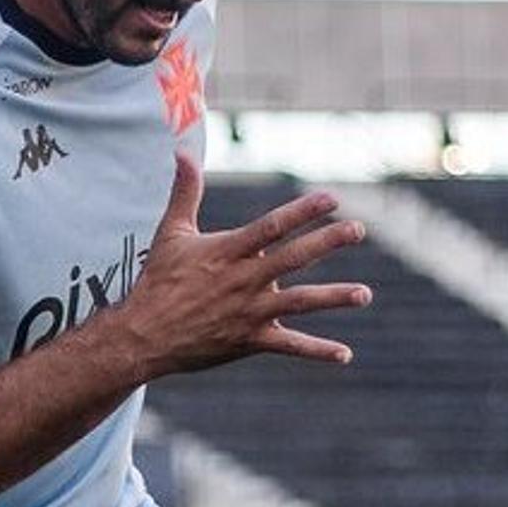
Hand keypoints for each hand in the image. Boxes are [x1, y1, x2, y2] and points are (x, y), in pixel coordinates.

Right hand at [118, 157, 372, 373]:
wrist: (143, 335)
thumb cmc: (158, 281)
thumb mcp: (171, 232)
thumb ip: (185, 191)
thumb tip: (182, 151)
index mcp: (227, 252)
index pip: (270, 227)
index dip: (301, 212)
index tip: (331, 199)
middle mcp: (243, 281)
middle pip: (292, 258)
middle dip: (326, 243)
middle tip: (357, 229)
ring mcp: (249, 312)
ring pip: (298, 303)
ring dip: (333, 297)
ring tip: (364, 294)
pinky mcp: (250, 340)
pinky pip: (289, 346)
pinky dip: (317, 351)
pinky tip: (345, 354)